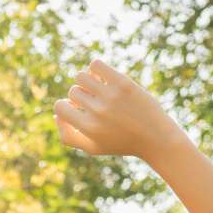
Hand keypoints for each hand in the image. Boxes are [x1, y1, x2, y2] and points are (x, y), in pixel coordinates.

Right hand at [52, 59, 184, 159]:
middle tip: (94, 101)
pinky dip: (95, 68)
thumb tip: (57, 115)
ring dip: (86, 80)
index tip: (77, 109)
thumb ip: (68, 136)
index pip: (59, 107)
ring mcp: (111, 96)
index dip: (65, 106)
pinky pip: (96, 64)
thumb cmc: (121, 143)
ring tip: (97, 87)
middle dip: (81, 95)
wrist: (156, 137)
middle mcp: (98, 112)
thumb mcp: (92, 148)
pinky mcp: (123, 83)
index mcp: (88, 129)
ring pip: (82, 76)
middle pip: (73, 91)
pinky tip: (104, 78)